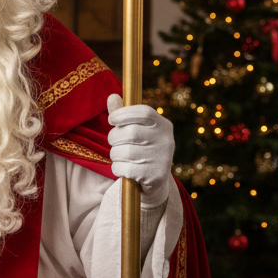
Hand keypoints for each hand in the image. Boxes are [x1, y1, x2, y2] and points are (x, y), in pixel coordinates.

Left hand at [106, 93, 173, 207]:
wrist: (156, 181)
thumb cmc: (141, 149)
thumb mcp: (136, 130)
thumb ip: (123, 115)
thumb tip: (112, 96)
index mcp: (163, 125)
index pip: (143, 112)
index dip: (123, 114)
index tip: (112, 120)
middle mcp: (166, 140)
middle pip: (129, 133)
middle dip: (114, 137)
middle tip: (114, 142)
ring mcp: (162, 158)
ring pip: (123, 152)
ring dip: (114, 155)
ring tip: (119, 156)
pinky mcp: (154, 175)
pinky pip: (124, 168)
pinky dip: (117, 168)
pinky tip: (122, 169)